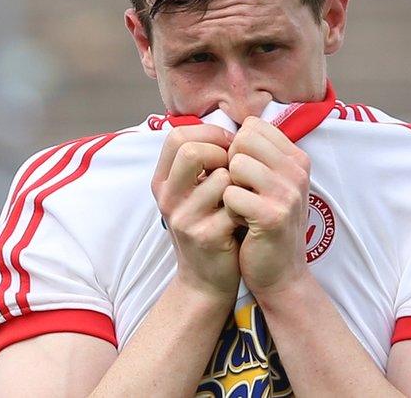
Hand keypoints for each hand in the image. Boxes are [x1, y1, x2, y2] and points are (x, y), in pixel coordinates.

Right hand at [152, 124, 241, 300]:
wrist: (207, 280)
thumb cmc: (209, 226)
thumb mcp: (194, 193)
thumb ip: (203, 163)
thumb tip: (232, 130)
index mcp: (163, 181)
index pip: (177, 136)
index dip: (209, 135)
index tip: (229, 147)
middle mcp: (167, 197)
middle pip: (190, 150)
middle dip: (222, 153)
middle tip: (236, 169)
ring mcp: (183, 218)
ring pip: (220, 177)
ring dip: (240, 183)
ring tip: (242, 197)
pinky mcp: (204, 236)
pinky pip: (235, 204)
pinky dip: (247, 206)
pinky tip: (246, 218)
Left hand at [223, 117, 311, 296]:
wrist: (280, 274)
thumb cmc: (266, 224)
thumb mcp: (271, 184)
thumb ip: (258, 155)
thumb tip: (229, 127)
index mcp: (297, 159)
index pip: (252, 126)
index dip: (237, 148)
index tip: (245, 176)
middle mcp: (297, 171)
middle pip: (243, 140)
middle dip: (230, 164)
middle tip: (241, 192)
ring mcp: (287, 193)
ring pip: (236, 164)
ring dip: (229, 187)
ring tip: (242, 208)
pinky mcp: (272, 216)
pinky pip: (230, 194)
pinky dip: (228, 209)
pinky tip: (241, 223)